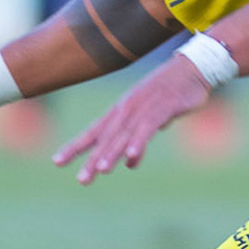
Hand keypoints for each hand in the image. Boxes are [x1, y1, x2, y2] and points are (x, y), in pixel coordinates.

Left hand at [52, 54, 212, 183]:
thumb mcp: (150, 120)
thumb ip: (137, 141)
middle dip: (93, 159)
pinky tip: (133, 156)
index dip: (76, 147)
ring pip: (125, 134)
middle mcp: (127, 110)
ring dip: (114, 152)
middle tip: (82, 179)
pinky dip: (140, 142)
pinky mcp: (162, 109)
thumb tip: (130, 163)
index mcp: (120, 112)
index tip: (57, 162)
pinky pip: (148, 128)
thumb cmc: (168, 94)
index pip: (93, 132)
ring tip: (102, 170)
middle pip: (107, 138)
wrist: (192, 69)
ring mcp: (143, 109)